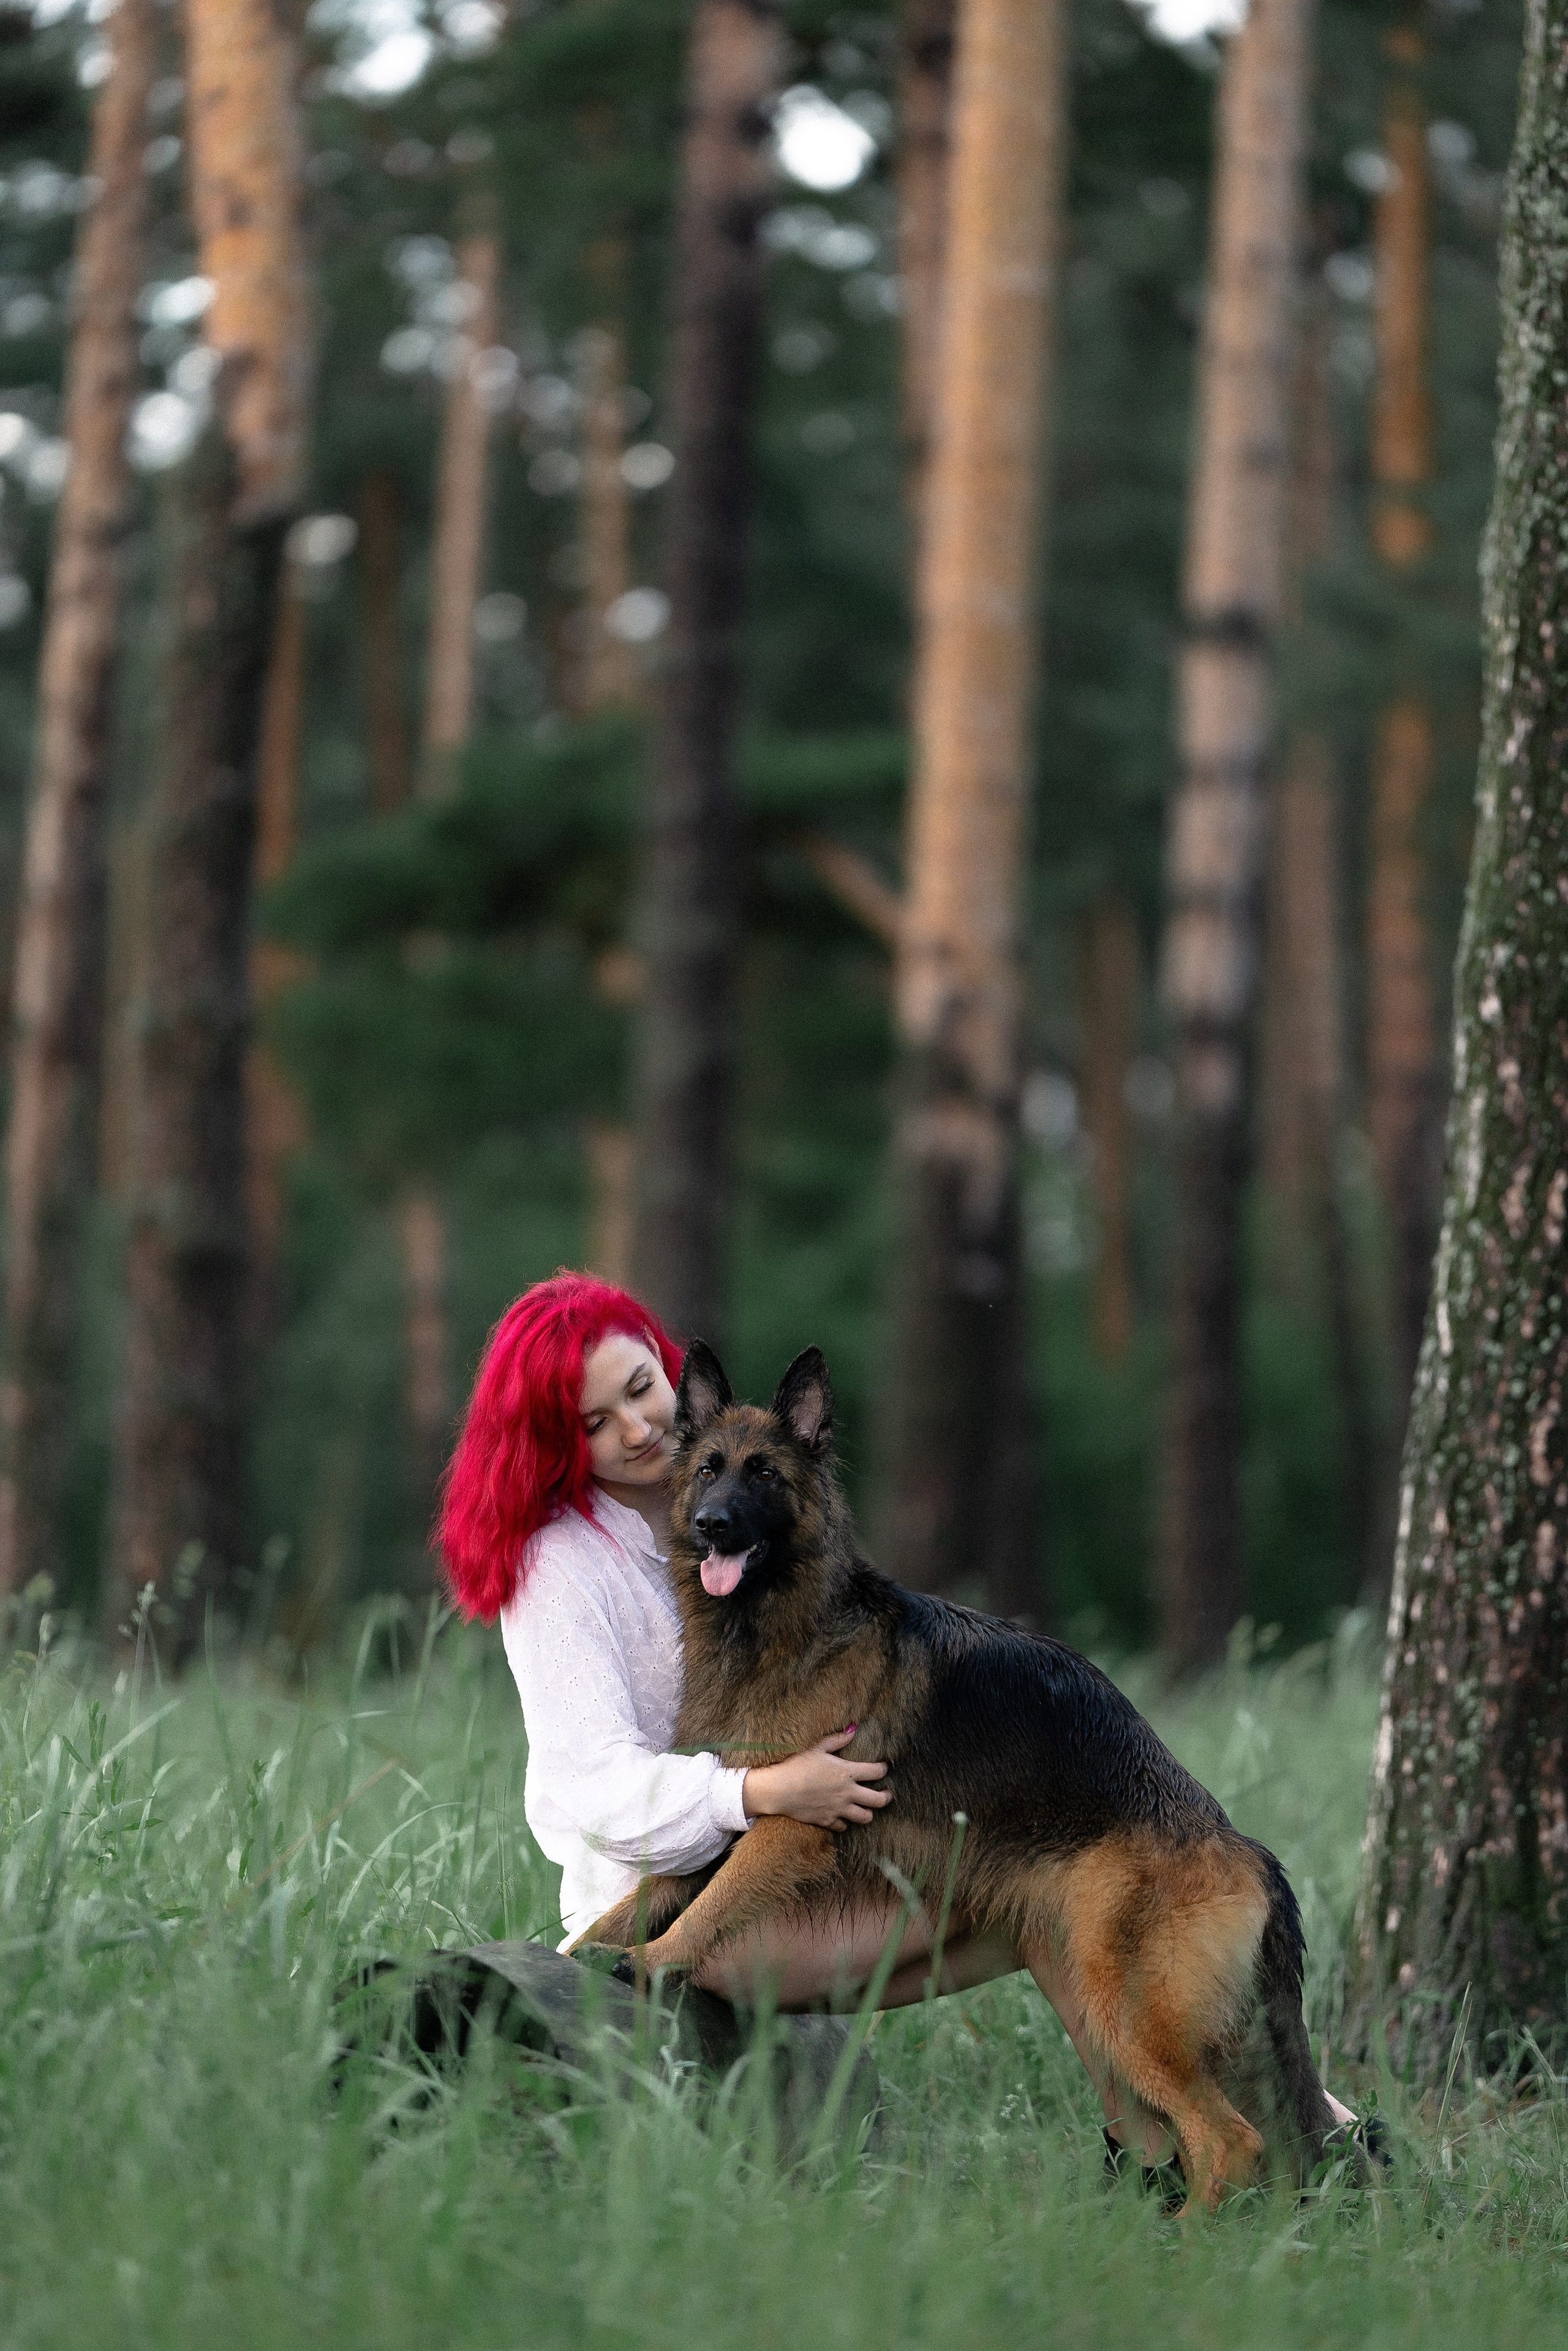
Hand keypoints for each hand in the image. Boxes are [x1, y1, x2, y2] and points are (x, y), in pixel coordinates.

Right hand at [741, 1728, 890, 1830]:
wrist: (779, 1789)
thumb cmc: (797, 1765)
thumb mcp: (817, 1748)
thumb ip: (837, 1739)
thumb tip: (854, 1728)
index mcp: (846, 1772)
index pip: (876, 1772)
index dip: (883, 1769)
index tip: (883, 1768)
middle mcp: (847, 1793)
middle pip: (878, 1800)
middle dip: (886, 1797)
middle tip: (886, 1793)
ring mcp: (838, 1809)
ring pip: (865, 1818)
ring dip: (868, 1813)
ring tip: (867, 1808)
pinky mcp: (827, 1821)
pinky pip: (843, 1827)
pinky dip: (844, 1822)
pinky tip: (842, 1816)